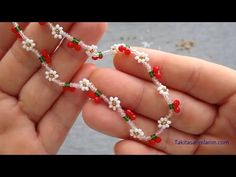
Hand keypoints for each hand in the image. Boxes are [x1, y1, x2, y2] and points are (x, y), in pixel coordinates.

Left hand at [0, 22, 106, 153]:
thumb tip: (12, 21)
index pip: (7, 44)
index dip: (30, 26)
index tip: (54, 13)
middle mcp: (1, 100)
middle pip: (35, 62)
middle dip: (60, 35)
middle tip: (84, 17)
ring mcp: (21, 123)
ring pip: (50, 87)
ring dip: (74, 61)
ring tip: (94, 32)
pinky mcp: (37, 147)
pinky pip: (57, 123)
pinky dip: (73, 102)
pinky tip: (90, 78)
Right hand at [82, 47, 235, 153]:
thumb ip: (217, 99)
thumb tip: (168, 95)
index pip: (198, 80)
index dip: (161, 66)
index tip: (127, 58)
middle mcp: (222, 128)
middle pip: (170, 105)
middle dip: (131, 92)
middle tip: (98, 82)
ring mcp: (203, 151)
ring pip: (160, 133)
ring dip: (125, 123)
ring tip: (94, 111)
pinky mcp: (187, 169)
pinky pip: (161, 161)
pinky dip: (140, 155)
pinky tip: (120, 146)